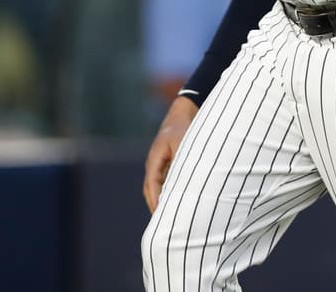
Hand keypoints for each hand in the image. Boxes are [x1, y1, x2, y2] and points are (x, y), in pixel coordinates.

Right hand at [144, 96, 198, 212]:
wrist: (185, 111)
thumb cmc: (185, 127)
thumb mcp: (184, 144)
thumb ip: (182, 162)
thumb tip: (183, 183)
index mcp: (155, 158)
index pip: (152, 184)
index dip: (156, 201)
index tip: (160, 214)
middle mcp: (154, 162)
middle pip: (151, 189)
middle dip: (156, 205)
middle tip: (164, 224)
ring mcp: (159, 162)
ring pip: (156, 186)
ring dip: (161, 199)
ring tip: (170, 217)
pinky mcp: (166, 162)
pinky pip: (163, 180)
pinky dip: (166, 191)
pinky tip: (176, 201)